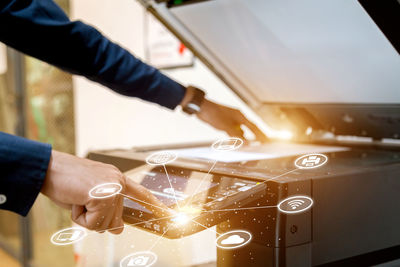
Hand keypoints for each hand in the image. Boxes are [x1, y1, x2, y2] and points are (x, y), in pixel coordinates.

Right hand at [41, 150, 172, 233]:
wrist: (47, 167)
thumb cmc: (65, 180)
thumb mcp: (89, 196)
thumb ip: (106, 210)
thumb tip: (118, 230)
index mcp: (117, 178)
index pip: (141, 194)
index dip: (155, 205)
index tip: (169, 214)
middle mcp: (119, 182)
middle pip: (115, 222)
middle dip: (95, 219)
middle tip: (81, 201)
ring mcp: (113, 189)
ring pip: (103, 225)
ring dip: (85, 217)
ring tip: (77, 198)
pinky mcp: (103, 196)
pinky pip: (92, 223)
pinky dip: (79, 217)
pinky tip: (75, 200)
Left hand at [196, 99, 267, 141]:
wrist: (201, 108)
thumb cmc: (213, 113)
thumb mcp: (226, 126)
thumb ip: (236, 135)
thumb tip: (246, 143)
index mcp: (240, 116)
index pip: (254, 127)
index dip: (261, 135)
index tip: (266, 141)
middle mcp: (238, 118)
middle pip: (249, 130)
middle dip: (254, 138)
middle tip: (260, 146)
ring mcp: (231, 120)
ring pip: (241, 132)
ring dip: (243, 139)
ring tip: (247, 148)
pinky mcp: (225, 123)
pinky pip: (233, 132)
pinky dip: (235, 138)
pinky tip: (234, 144)